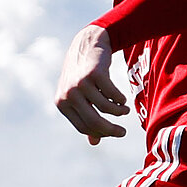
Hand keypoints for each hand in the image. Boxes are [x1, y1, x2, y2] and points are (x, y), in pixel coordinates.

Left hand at [55, 25, 128, 143]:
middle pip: (93, 121)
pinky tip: (122, 99)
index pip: (83, 126)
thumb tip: (94, 143)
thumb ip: (86, 117)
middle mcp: (68, 94)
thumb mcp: (80, 96)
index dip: (100, 132)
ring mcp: (80, 84)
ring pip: (105, 108)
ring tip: (124, 110)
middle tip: (123, 133)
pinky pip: (112, 95)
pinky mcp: (94, 74)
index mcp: (62, 103)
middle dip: (111, 130)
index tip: (114, 133)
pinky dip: (120, 99)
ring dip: (118, 112)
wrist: (88, 43)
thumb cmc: (84, 73)